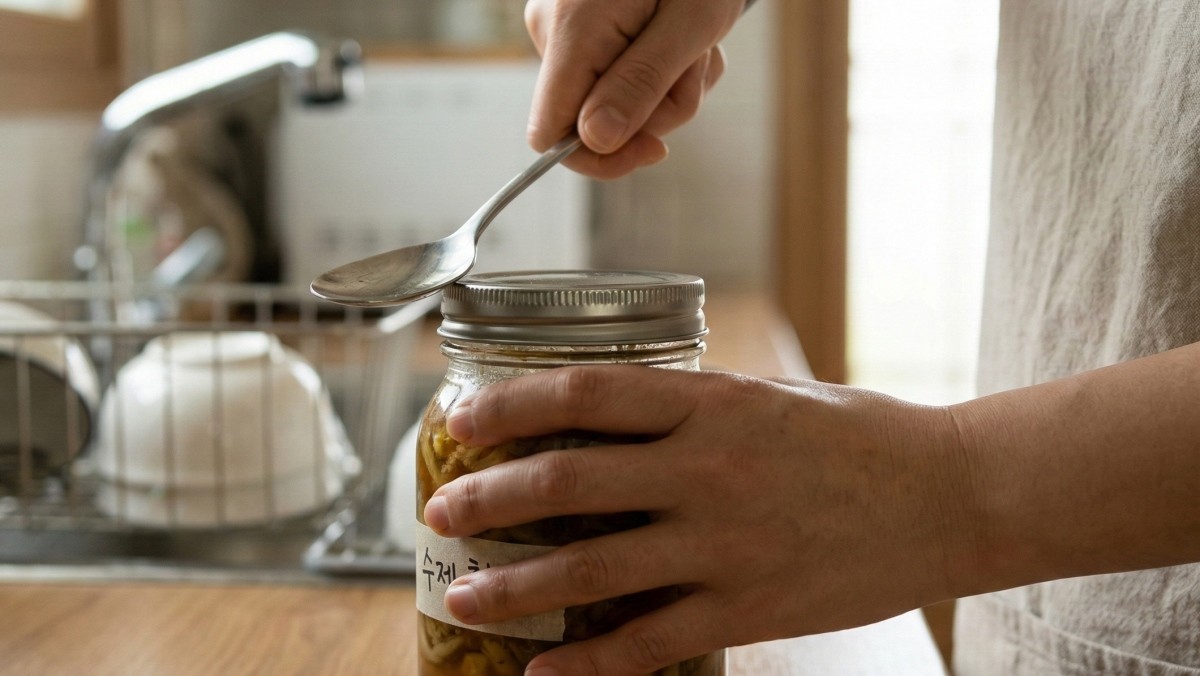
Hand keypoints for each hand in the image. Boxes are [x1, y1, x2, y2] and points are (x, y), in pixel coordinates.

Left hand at [423, 366, 976, 674]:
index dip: (507, 406)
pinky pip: (649, 643)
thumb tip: (616, 414)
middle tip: (438, 516)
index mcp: (708, 404)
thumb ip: (691, 408)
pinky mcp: (748, 607)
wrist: (950, 495)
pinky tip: (543, 673)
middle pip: (565, 482)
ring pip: (591, 567)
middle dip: (487, 500)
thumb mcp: (769, 397)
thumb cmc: (860, 437)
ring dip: (514, 587)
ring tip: (462, 596)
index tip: (460, 421)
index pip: (580, 395)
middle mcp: (705, 470)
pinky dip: (588, 663)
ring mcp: (724, 544)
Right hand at [524, 0, 744, 178]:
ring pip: (616, 105)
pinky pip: (621, 82)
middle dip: (657, 110)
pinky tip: (685, 42)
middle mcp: (554, 31)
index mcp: (572, 29)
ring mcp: (566, 32)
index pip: (549, 133)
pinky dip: (663, 73)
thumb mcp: (689, 27)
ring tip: (697, 46)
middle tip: (698, 67)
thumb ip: (640, 85)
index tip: (655, 150)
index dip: (598, 158)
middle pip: (593, 122)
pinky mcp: (583, 34)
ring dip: (671, 90)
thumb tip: (596, 140)